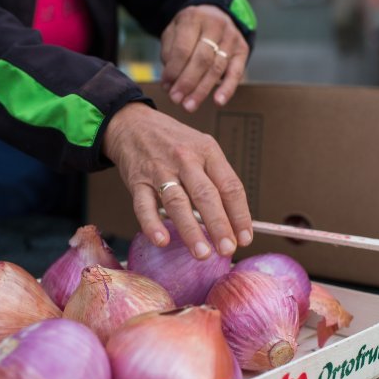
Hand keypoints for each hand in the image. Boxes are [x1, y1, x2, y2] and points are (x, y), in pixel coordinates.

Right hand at [103, 102, 252, 258]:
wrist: (133, 125)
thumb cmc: (173, 143)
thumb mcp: (202, 150)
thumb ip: (216, 180)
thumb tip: (233, 221)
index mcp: (207, 152)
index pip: (229, 186)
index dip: (239, 214)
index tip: (245, 237)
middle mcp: (185, 160)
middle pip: (206, 195)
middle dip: (219, 225)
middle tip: (227, 249)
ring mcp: (159, 171)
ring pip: (177, 203)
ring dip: (190, 230)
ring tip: (202, 253)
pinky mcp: (137, 181)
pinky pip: (144, 206)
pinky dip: (152, 224)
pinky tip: (162, 240)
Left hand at [160, 5, 249, 112]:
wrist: (213, 14)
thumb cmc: (189, 30)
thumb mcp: (173, 32)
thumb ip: (169, 54)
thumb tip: (169, 82)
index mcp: (193, 18)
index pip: (183, 48)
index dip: (174, 70)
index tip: (166, 86)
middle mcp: (215, 25)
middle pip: (201, 59)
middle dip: (187, 83)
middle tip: (176, 100)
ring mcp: (231, 37)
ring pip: (217, 68)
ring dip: (202, 90)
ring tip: (189, 105)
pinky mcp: (242, 49)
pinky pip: (236, 72)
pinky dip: (227, 88)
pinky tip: (218, 102)